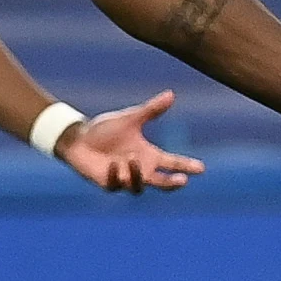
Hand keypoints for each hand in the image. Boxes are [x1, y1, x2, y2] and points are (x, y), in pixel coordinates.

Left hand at [58, 90, 204, 193]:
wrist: (79, 138)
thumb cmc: (105, 130)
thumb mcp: (130, 119)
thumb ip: (151, 110)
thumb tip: (171, 94)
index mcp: (149, 155)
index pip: (173, 162)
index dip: (187, 165)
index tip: (201, 168)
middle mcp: (140, 169)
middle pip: (163, 183)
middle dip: (173, 183)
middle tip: (183, 180)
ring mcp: (125, 179)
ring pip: (139, 186)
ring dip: (138, 175)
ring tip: (131, 159)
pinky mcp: (108, 184)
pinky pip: (116, 185)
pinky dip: (116, 175)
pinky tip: (113, 165)